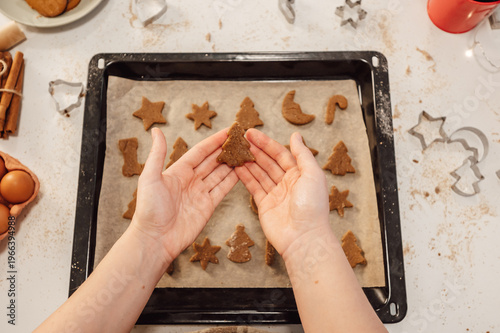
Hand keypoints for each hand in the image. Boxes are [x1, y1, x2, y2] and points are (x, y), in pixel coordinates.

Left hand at [131, 128, 238, 265]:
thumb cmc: (149, 209)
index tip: (228, 131)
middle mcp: (191, 180)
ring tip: (246, 152)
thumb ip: (157, 154)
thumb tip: (156, 130)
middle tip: (241, 139)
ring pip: (220, 174)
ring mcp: (200, 193)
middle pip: (213, 161)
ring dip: (232, 163)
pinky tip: (243, 170)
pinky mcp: (208, 206)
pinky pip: (222, 189)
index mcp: (178, 171)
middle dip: (226, 150)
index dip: (214, 141)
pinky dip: (233, 180)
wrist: (155, 239)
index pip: (200, 151)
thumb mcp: (150, 177)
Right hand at [235, 129, 330, 258]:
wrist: (304, 238)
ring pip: (259, 173)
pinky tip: (237, 167)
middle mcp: (288, 183)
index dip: (266, 143)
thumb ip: (302, 154)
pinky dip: (245, 177)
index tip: (251, 133)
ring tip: (235, 150)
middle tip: (239, 139)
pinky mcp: (265, 206)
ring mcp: (275, 194)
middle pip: (268, 162)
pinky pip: (254, 187)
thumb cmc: (312, 207)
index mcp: (300, 174)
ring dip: (248, 161)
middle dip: (254, 150)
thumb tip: (296, 135)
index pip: (280, 154)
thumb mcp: (312, 174)